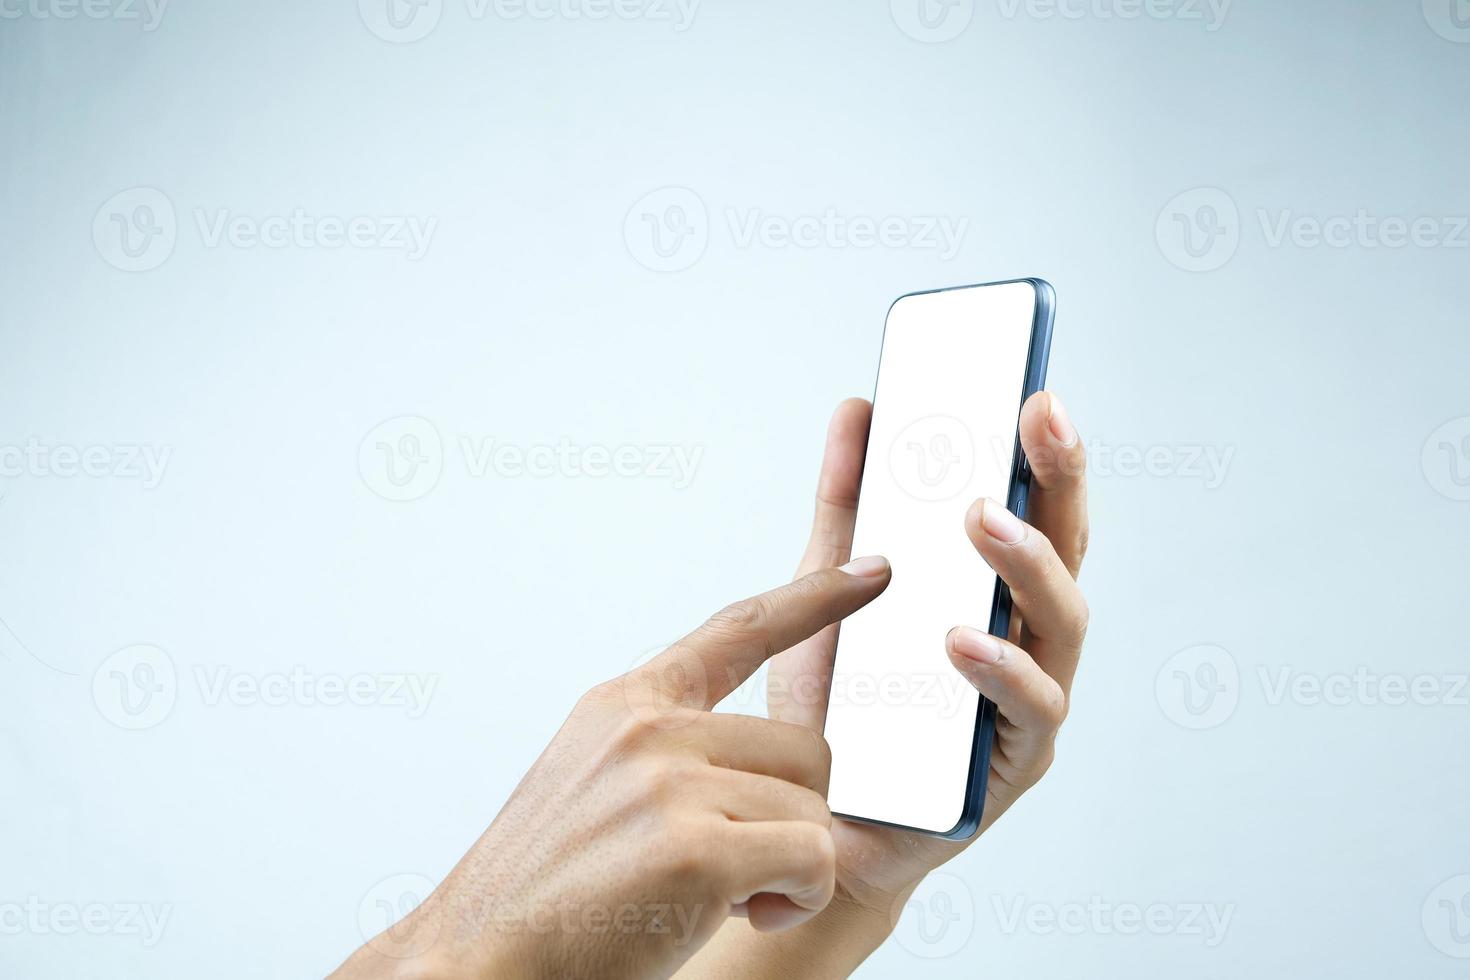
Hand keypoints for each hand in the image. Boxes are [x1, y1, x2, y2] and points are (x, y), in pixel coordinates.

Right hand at [331, 561, 892, 979]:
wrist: (476, 960)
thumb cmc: (547, 894)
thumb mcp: (593, 783)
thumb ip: (664, 751)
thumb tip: (757, 764)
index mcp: (626, 704)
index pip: (739, 630)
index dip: (815, 599)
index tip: (875, 569)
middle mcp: (648, 728)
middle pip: (806, 748)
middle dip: (793, 815)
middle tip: (737, 869)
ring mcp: (669, 782)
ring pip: (813, 809)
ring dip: (790, 867)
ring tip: (722, 898)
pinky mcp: (695, 848)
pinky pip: (812, 860)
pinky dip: (797, 900)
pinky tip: (745, 915)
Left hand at [683, 391, 1088, 976]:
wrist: (814, 824)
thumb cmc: (841, 707)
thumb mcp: (832, 590)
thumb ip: (849, 506)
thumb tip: (859, 408)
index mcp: (994, 596)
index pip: (1036, 513)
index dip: (1044, 454)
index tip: (1032, 390)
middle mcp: (1027, 642)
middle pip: (1068, 553)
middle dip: (1060, 482)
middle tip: (1038, 420)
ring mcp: (1029, 704)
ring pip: (1064, 625)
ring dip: (1030, 566)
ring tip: (986, 520)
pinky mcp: (1014, 766)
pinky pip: (1028, 712)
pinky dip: (1000, 670)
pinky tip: (962, 639)